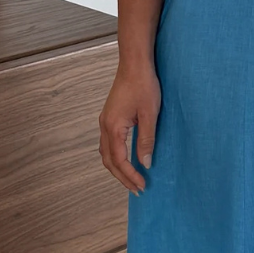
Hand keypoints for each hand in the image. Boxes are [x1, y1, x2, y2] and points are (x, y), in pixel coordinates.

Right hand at [99, 60, 160, 193]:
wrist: (134, 63)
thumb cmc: (143, 85)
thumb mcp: (149, 114)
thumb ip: (146, 140)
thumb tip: (145, 163)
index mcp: (113, 127)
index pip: (119, 161)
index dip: (130, 176)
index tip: (143, 186)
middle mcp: (105, 126)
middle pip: (109, 161)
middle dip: (122, 177)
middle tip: (137, 189)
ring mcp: (105, 121)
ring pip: (106, 153)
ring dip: (118, 168)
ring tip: (131, 179)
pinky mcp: (110, 117)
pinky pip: (108, 143)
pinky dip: (115, 156)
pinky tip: (126, 159)